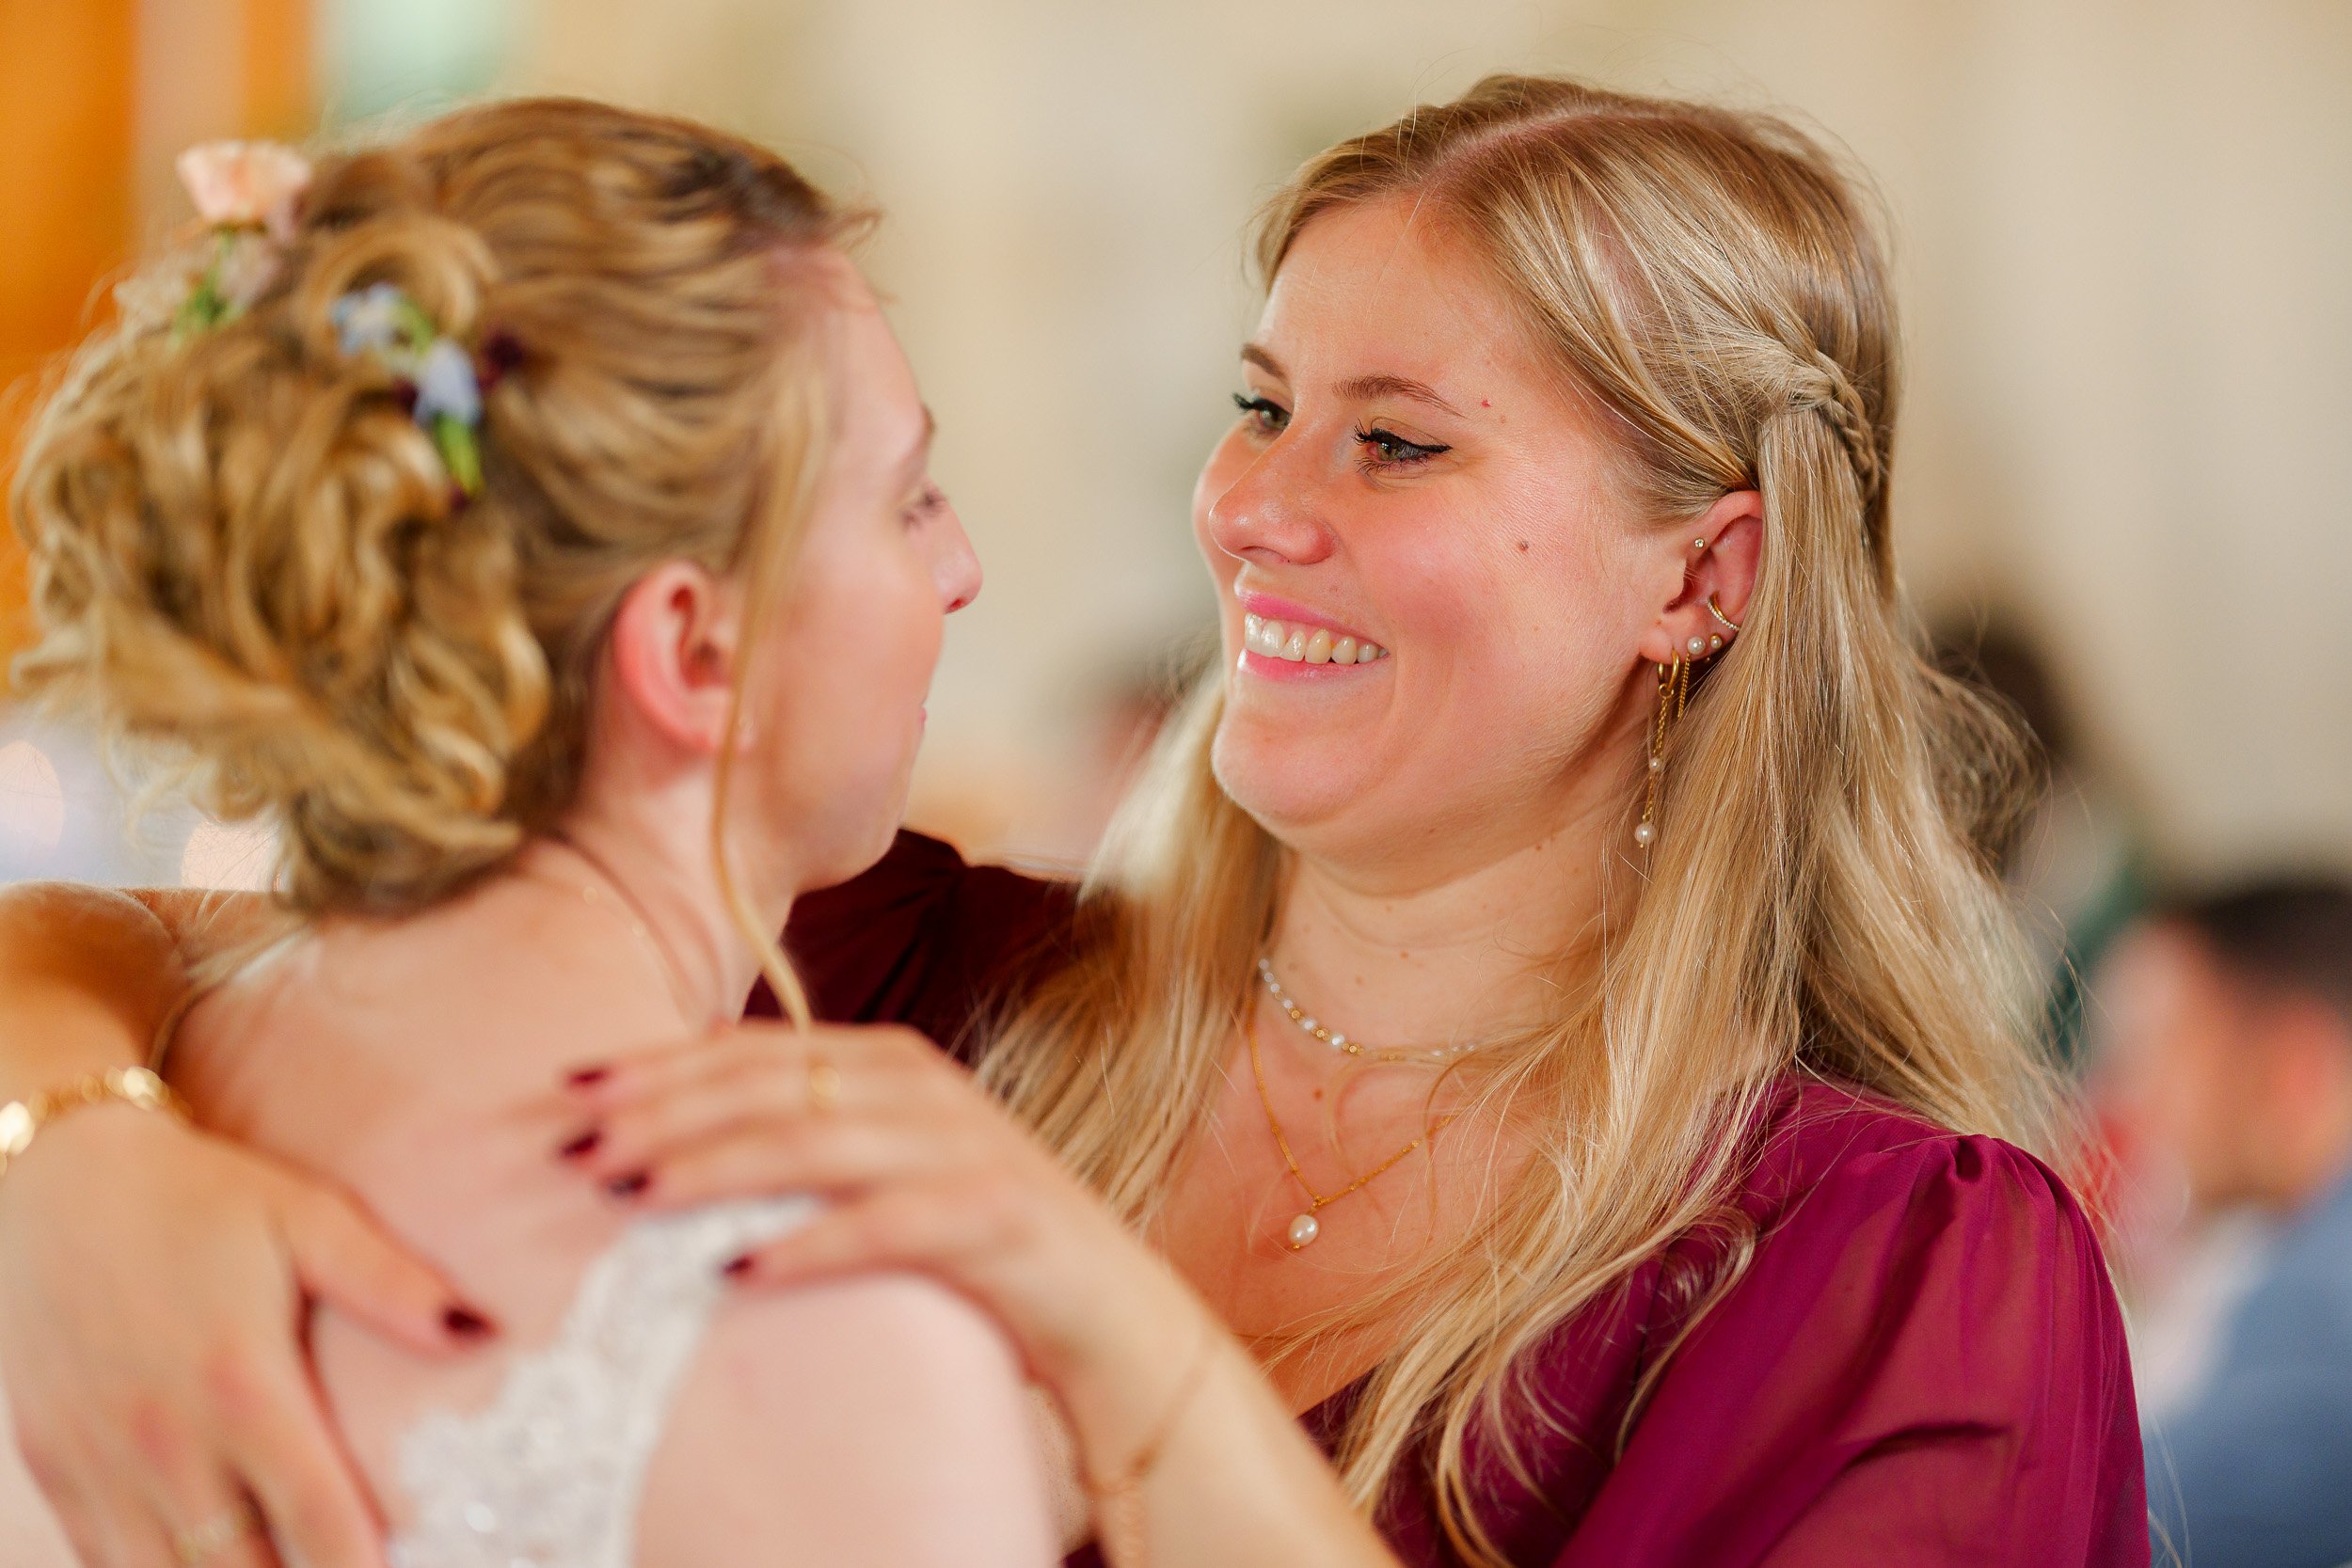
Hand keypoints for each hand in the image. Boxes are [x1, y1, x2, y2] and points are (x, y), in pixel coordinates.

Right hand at [0, 1105, 494, 1567]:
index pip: (318, 1520)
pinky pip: (105, 1562)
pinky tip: (212, 1562)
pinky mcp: (55, 1467)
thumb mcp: (305, 1216)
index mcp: (243, 1384)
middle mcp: (166, 1440)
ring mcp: (100, 1463)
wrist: (55, 1179)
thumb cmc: (199, 1196)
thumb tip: (482, 1330)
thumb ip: (390, 1284)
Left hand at [551, 1022, 1218, 1466]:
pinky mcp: (998, 1218)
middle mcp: (923, 1089)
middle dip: (664, 1112)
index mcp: (888, 1062)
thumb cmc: (968, 1243)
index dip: (658, 1065)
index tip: (569, 1090)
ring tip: (633, 1197)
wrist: (1106, 1309)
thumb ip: (800, 1135)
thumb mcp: (880, 1170)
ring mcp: (965, 1148)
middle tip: (578, 1151)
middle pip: (772, 1085)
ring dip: (714, 1167)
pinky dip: (809, 1244)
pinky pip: (889, 1225)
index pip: (753, 1048)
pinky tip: (737, 1271)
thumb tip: (664, 1135)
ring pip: (817, 1143)